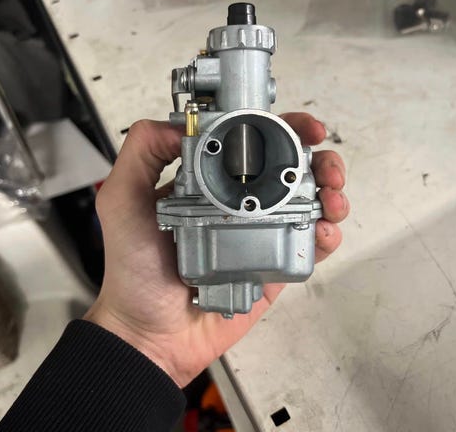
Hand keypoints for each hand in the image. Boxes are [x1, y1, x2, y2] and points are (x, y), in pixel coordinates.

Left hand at [84, 113, 348, 386]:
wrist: (152, 332)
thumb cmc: (135, 268)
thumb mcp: (123, 201)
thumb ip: (142, 154)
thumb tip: (181, 124)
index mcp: (211, 181)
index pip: (253, 143)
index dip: (282, 129)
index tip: (302, 127)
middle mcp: (240, 201)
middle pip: (290, 169)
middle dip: (318, 160)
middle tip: (326, 166)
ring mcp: (260, 232)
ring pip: (307, 202)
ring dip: (330, 192)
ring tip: (331, 198)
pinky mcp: (273, 264)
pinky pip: (307, 244)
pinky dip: (325, 234)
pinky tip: (322, 231)